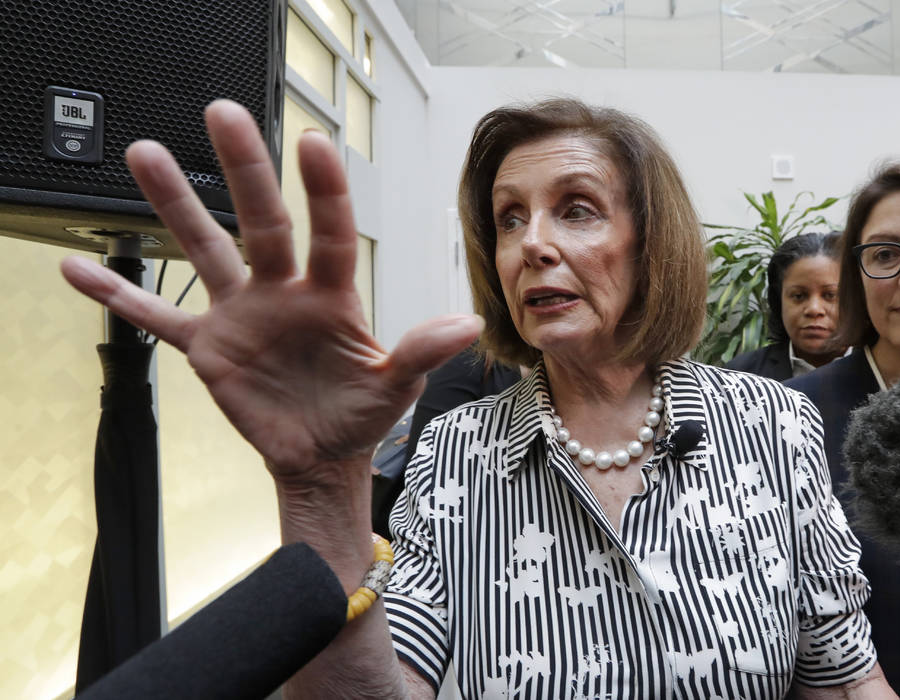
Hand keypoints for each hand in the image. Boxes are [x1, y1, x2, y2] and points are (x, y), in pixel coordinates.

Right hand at [61, 100, 480, 485]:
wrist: (321, 454)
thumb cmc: (362, 415)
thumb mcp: (397, 387)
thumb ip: (420, 353)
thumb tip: (467, 324)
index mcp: (332, 296)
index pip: (330, 233)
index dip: (324, 191)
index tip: (315, 143)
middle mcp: (283, 292)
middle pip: (261, 221)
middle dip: (245, 169)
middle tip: (224, 113)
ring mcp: (242, 314)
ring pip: (204, 249)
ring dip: (175, 205)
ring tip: (146, 155)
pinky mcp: (209, 347)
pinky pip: (157, 316)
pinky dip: (119, 295)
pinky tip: (78, 268)